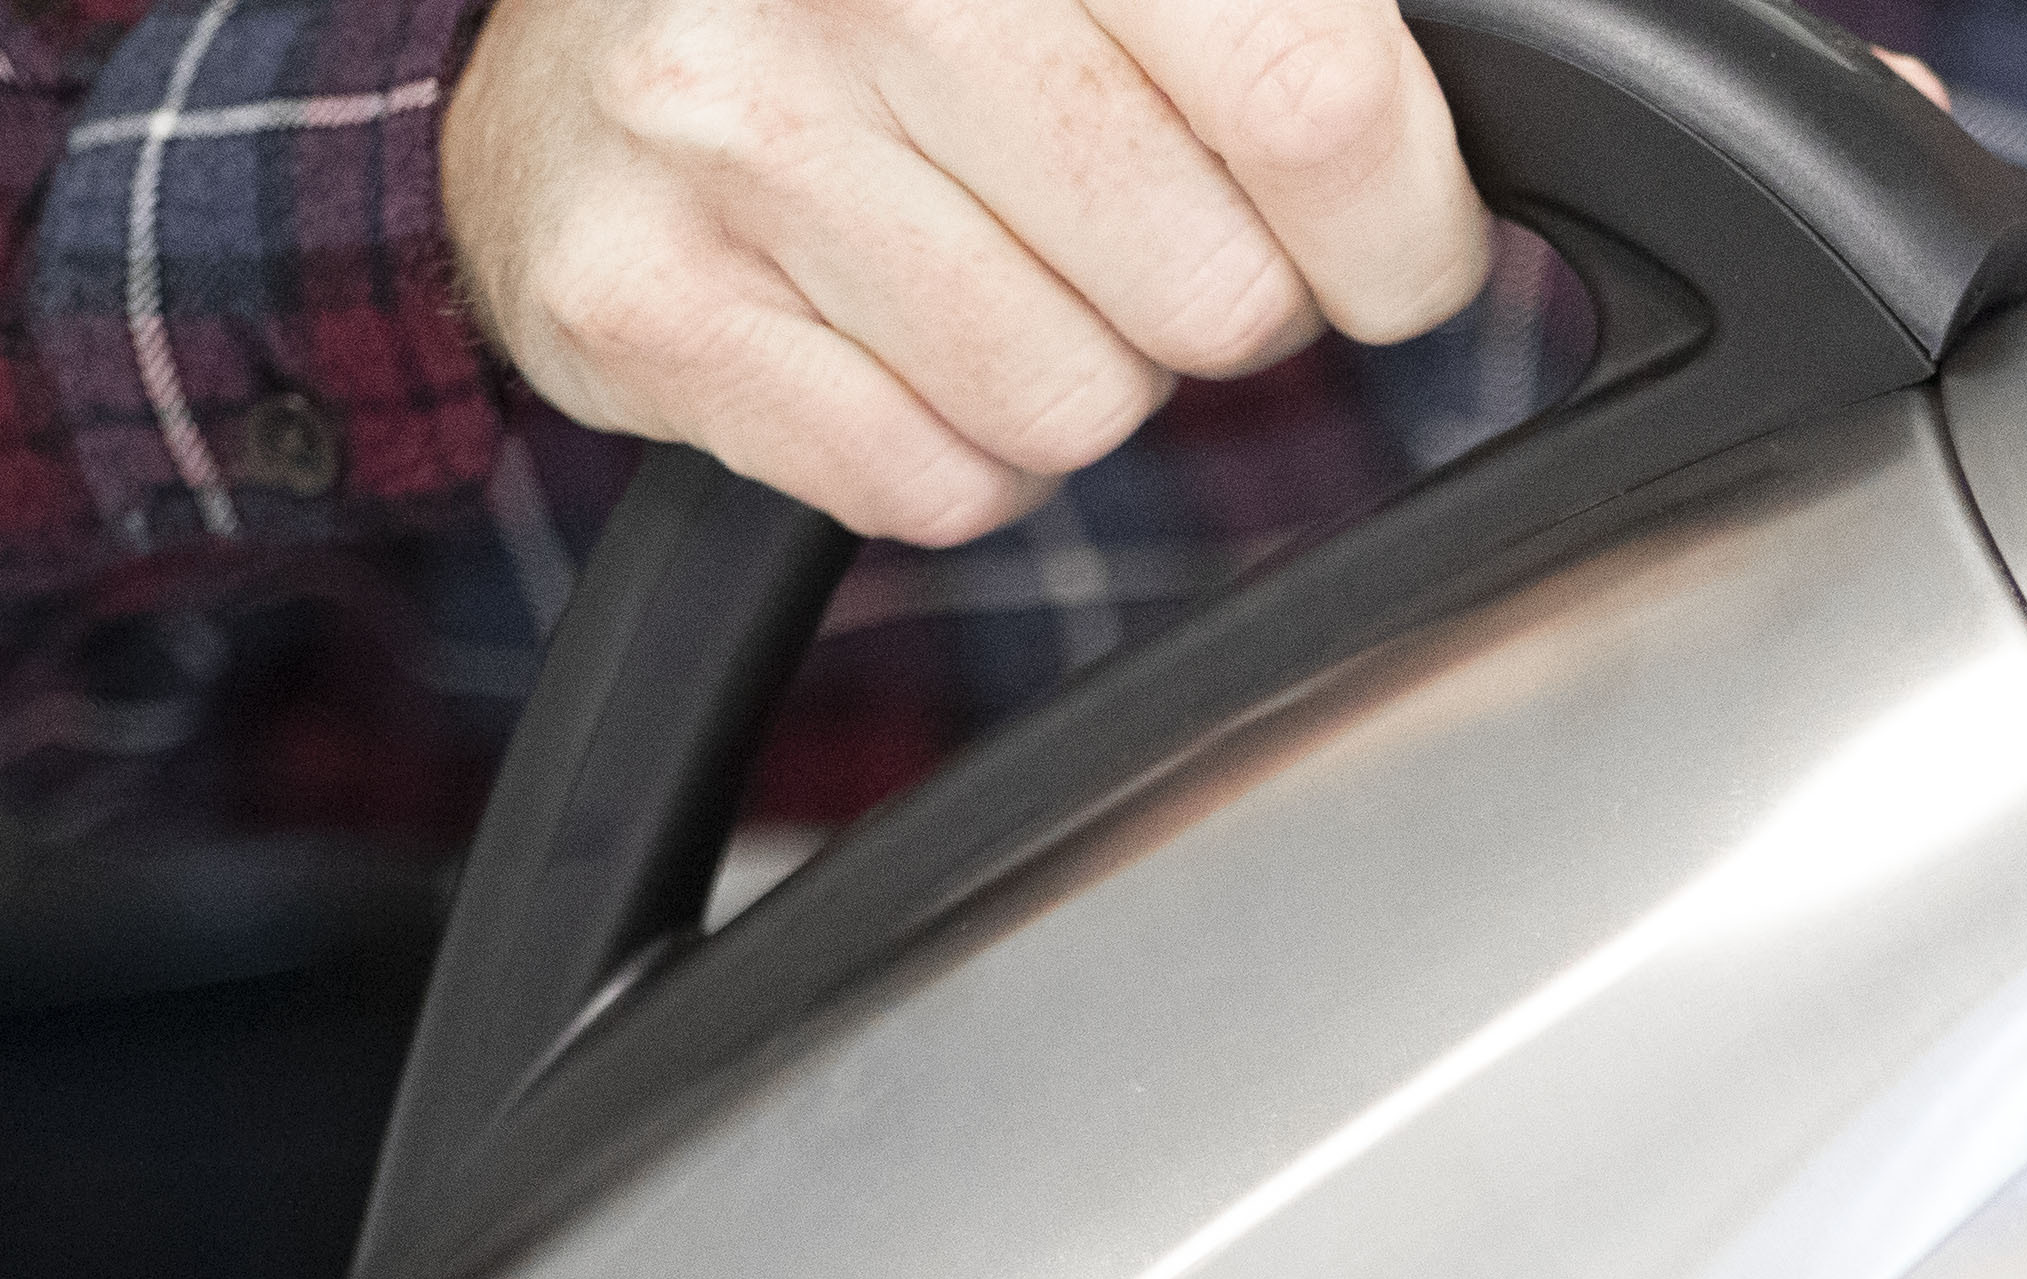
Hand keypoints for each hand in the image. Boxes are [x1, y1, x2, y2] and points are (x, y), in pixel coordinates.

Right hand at [442, 0, 1493, 543]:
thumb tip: (1432, 182)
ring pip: (1076, 407)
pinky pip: (931, 485)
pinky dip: (948, 449)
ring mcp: (727, 126)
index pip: (1316, 104)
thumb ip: (1291, 40)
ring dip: (1075, 375)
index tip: (1386, 245)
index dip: (1399, 228)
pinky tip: (884, 325)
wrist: (595, 30)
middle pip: (1217, 294)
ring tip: (981, 251)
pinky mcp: (640, 294)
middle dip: (1216, 299)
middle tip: (1117, 218)